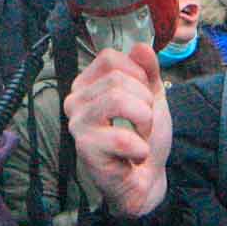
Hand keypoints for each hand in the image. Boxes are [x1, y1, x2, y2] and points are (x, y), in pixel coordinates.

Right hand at [64, 45, 171, 218]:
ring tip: (139, 137)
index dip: (137, 75)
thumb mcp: (151, 97)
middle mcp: (75, 100)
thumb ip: (148, 71)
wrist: (146, 179)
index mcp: (87, 84)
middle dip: (144, 103)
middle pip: (118, 79)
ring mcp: (77, 123)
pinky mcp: (84, 147)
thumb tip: (141, 46)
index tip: (142, 99)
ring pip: (119, 100)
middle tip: (142, 125)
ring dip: (144, 122)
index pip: (110, 57)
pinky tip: (135, 155)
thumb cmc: (143, 137)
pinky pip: (122, 136)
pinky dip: (140, 147)